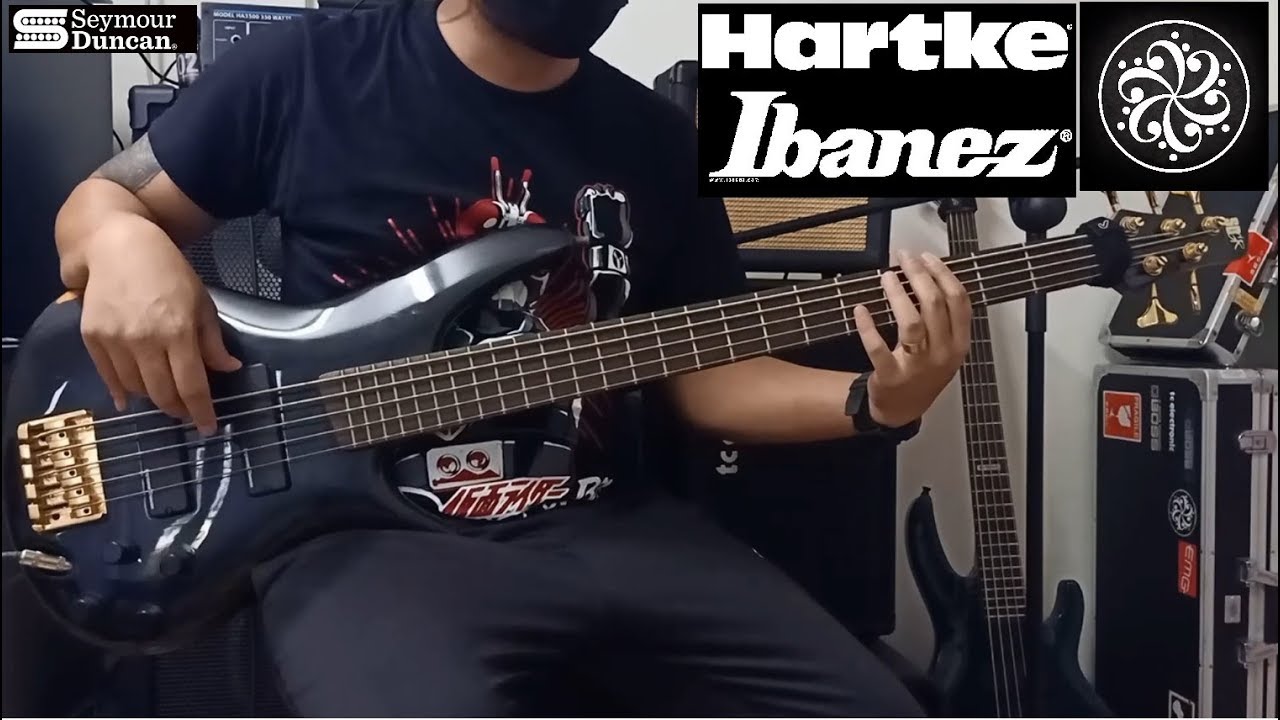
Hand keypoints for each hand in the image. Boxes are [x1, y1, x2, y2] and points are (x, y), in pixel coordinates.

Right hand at [79, 216, 240, 433]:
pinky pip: (108, 376)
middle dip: (178, 410)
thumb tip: (229, 370)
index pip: (192, 385)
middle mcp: (144, 340)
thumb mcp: (201, 302)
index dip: (201, 412)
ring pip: (136, 388)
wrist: (118, 246)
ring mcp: (114, 340)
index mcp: (177, 331)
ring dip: (153, 398)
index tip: (209, 428)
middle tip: (188, 413)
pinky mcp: (92, 337)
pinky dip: (121, 391)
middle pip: (162, 393)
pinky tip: (130, 399)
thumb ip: (212, 341)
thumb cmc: (169, 272)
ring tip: (165, 397)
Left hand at [852, 250, 971, 427]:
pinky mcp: (891, 376)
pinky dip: (867, 327)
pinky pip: (878, 348)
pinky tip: (860, 310)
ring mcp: (917, 366)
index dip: (943, 274)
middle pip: (934, 305)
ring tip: (886, 277)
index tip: (927, 257)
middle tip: (904, 258)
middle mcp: (942, 354)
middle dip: (918, 275)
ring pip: (911, 322)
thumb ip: (942, 318)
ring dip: (898, 295)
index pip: (958, 300)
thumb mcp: (944, 348)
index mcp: (958, 344)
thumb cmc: (922, 373)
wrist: (901, 409)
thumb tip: (927, 275)